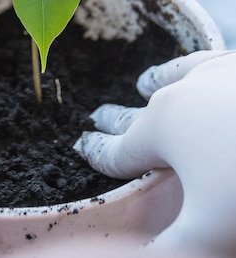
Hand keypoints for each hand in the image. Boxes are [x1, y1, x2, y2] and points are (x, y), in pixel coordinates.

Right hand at [74, 49, 234, 255]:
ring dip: (158, 80)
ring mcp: (216, 72)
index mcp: (162, 128)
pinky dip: (199, 67)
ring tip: (148, 81)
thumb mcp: (208, 229)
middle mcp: (181, 92)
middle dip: (117, 115)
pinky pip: (212, 61)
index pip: (118, 147)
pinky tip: (212, 69)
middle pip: (140, 106)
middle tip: (99, 113)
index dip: (97, 151)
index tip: (82, 145)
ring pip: (176, 75)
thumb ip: (167, 251)